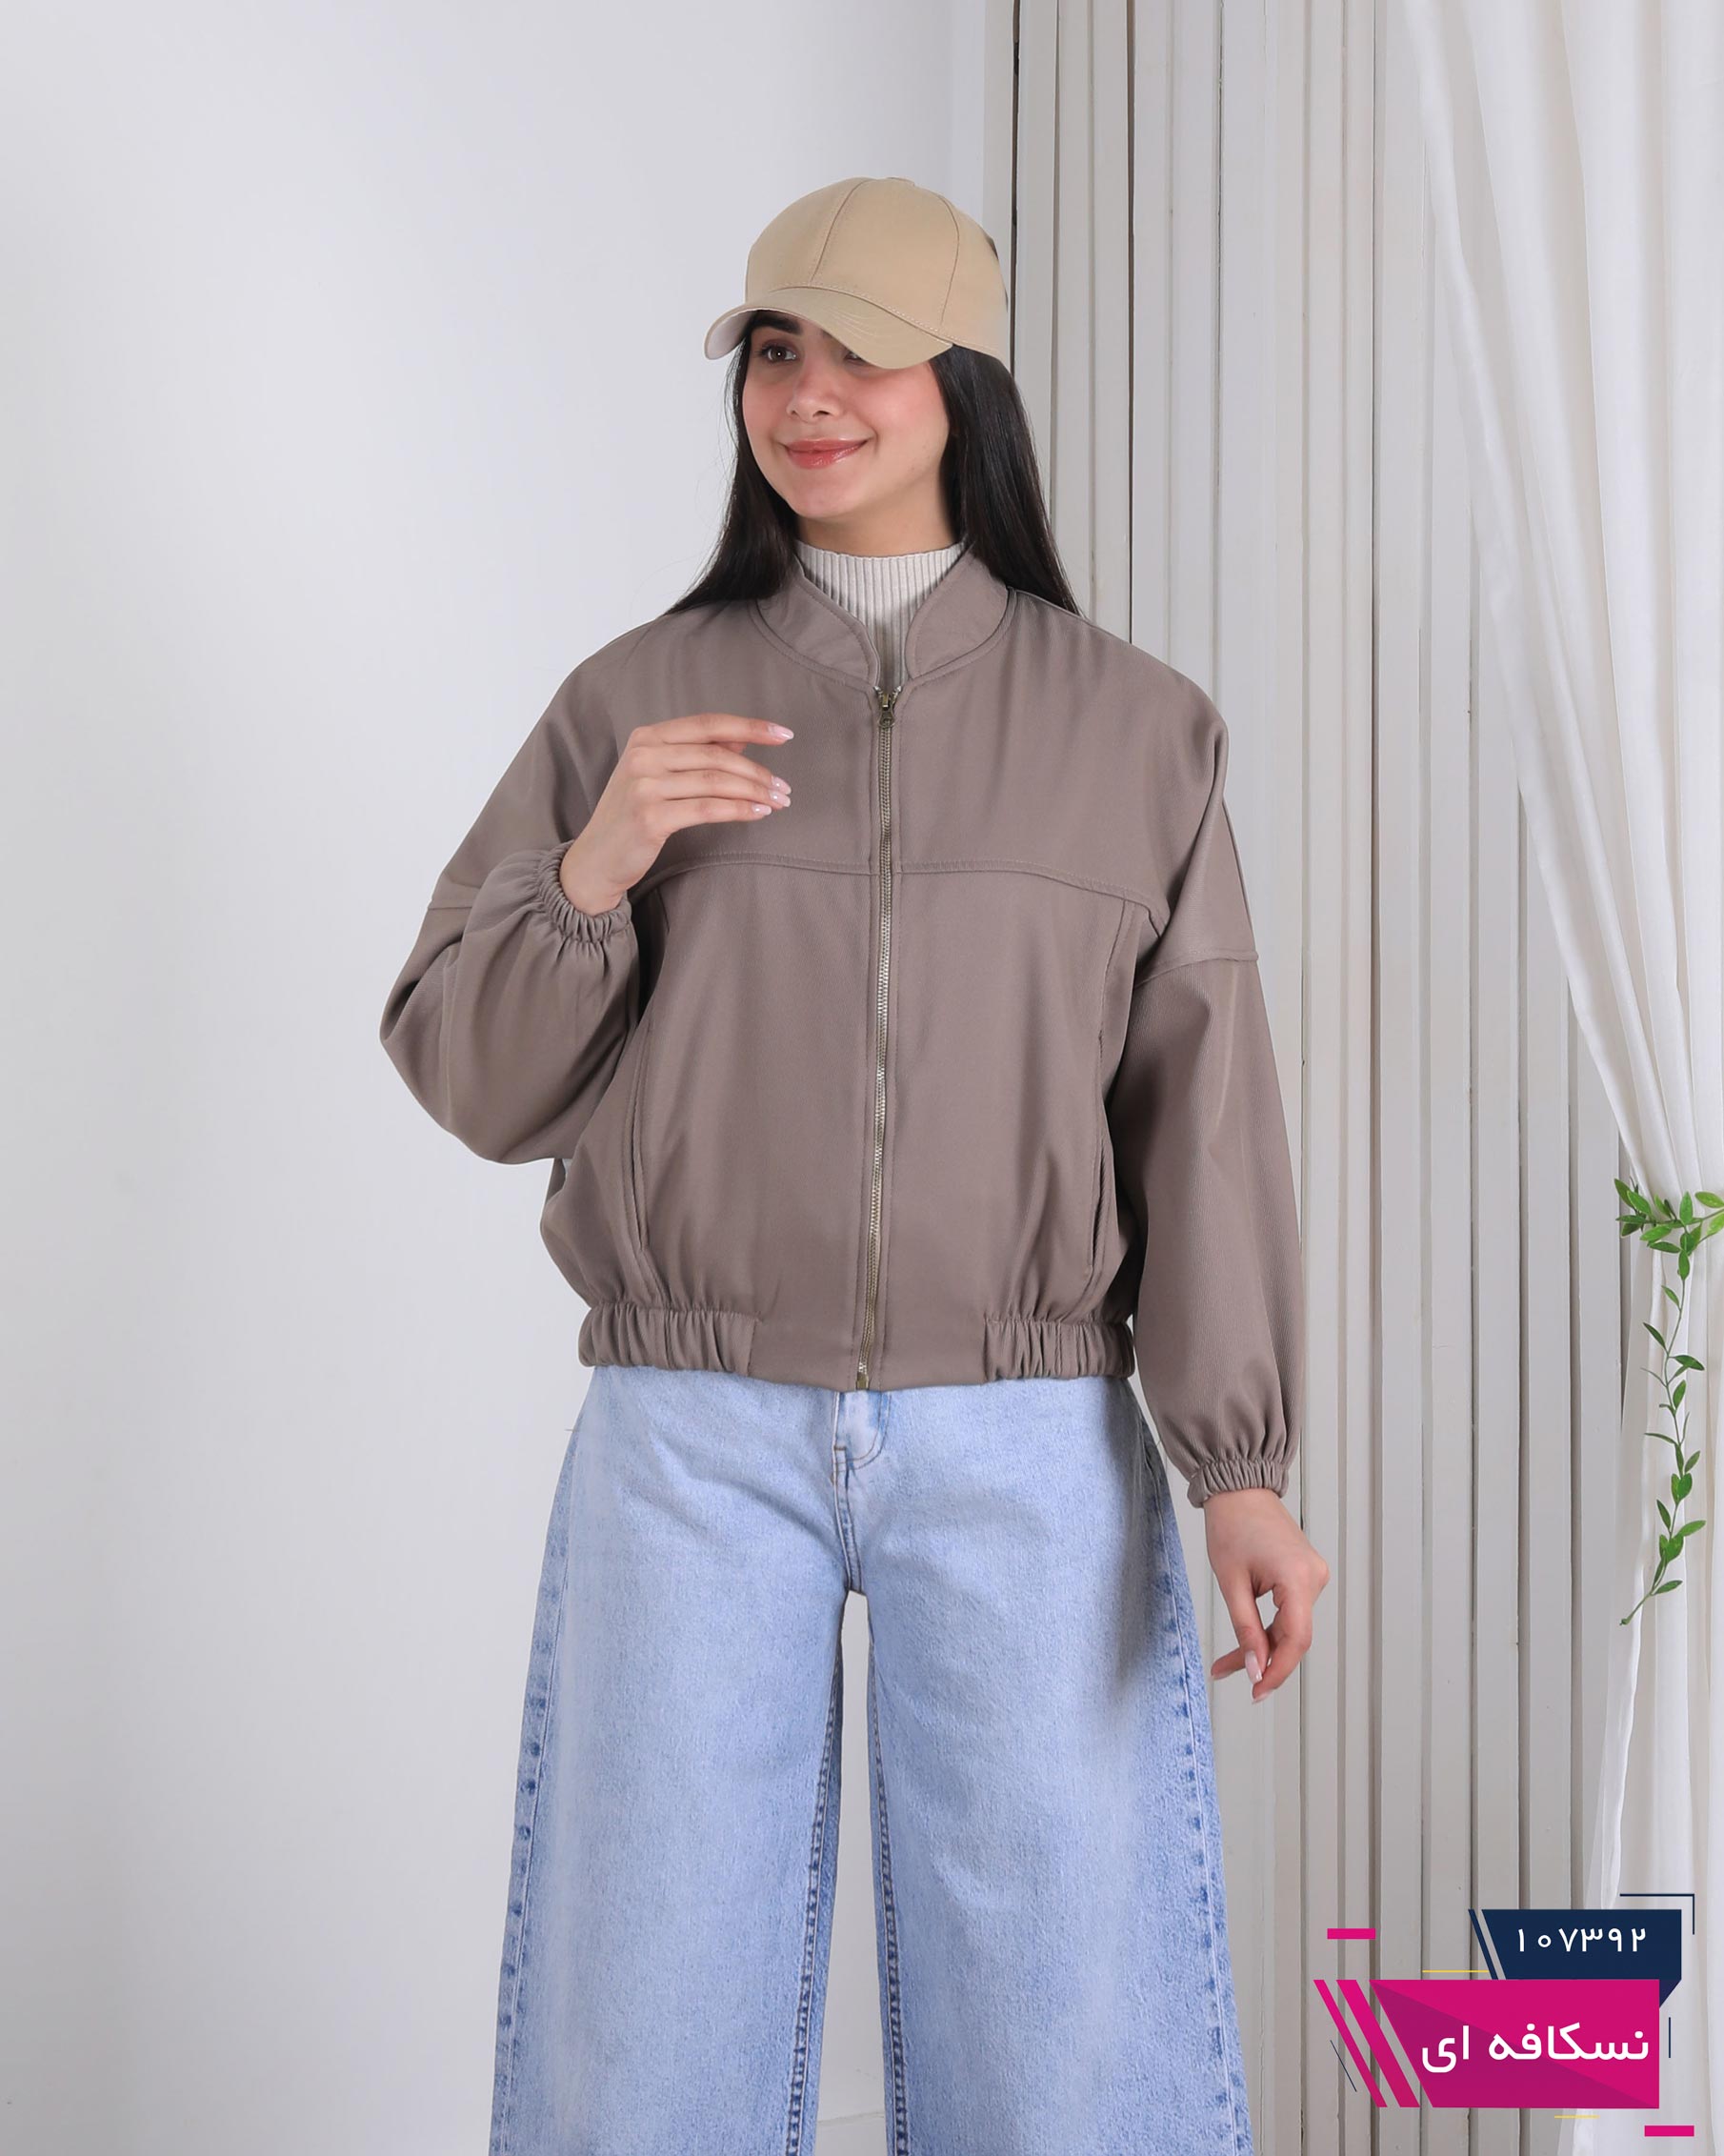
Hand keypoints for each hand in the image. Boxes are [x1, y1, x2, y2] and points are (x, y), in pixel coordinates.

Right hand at [558, 712, 794, 915]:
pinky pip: (707, 809)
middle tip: (784, 787)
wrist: (596, 858)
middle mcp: (643, 755)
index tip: (783, 734)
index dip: (749, 726)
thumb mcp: (659, 775)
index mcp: (646, 737)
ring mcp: (644, 785)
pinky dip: (738, 809)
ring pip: (715, 781)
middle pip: (716, 755)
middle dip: (758, 770)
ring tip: (777, 801)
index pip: (708, 724)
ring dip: (754, 791)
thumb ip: (697, 754)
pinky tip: (758, 813)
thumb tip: (742, 739)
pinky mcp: (650, 817)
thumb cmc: (632, 815)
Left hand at [1204, 1489, 1329, 1701]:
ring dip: (1262, 1645)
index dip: (1277, 1671)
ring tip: (1227, 1661)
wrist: (1238, 1489)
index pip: (1296, 1640)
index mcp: (1299, 1578)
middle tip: (1227, 1673)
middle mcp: (1314, 1578)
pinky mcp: (1304, 1576)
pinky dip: (1268, 1628)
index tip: (1256, 1691)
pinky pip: (1289, 1612)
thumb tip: (1255, 1668)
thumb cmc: (1231, 1525)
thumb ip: (1245, 1628)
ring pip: (1290, 1628)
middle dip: (1262, 1660)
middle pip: (1293, 1637)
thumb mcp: (1231, 1582)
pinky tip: (1247, 1641)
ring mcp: (1312, 1576)